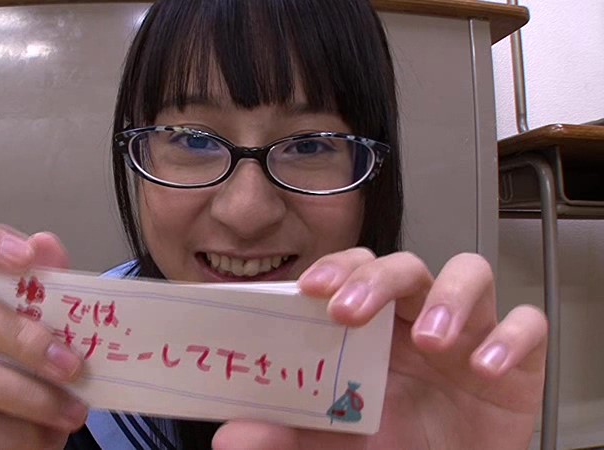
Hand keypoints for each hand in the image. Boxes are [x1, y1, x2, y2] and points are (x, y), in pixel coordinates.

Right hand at [0, 224, 86, 449]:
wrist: (22, 449)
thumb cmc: (37, 390)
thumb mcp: (54, 345)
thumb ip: (55, 299)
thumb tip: (47, 245)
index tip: (28, 254)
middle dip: (22, 335)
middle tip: (72, 365)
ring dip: (33, 397)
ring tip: (73, 413)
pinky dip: (20, 436)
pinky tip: (44, 439)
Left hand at [213, 249, 547, 449]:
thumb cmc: (391, 448)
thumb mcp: (332, 442)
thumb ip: (284, 434)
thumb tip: (231, 436)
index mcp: (375, 325)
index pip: (356, 271)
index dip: (337, 268)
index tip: (310, 288)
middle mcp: (420, 317)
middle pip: (405, 265)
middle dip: (378, 278)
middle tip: (350, 311)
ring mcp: (470, 332)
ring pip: (469, 272)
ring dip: (449, 297)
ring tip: (431, 339)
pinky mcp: (518, 359)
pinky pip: (526, 325)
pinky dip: (511, 339)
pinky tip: (485, 365)